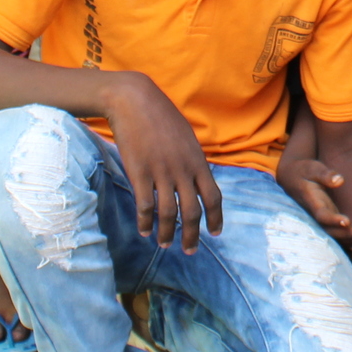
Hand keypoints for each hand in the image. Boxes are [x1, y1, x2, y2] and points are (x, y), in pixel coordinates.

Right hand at [101, 72, 225, 249]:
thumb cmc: (161, 116)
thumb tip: (197, 178)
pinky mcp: (139, 172)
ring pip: (169, 213)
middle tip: (190, 251)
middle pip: (193, 211)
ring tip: (165, 244)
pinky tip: (144, 231)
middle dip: (193, 235)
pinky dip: (146, 222)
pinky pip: (145, 206)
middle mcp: (183, 169)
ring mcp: (161, 172)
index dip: (216, 218)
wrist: (135, 100)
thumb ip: (192, 160)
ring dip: (168, 233)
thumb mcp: (186, 137)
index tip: (215, 233)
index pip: (214, 196)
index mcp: (197, 161)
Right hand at [274, 156, 351, 247]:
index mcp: (311, 202)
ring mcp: (320, 221)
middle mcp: (315, 215)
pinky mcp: (325, 222)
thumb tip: (340, 180)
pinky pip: (335, 236)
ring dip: (350, 241)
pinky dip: (347, 242)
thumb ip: (325, 174)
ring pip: (333, 236)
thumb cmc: (304, 171)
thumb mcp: (312, 168)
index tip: (347, 221)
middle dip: (347, 234)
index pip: (322, 215)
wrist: (291, 179)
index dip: (333, 220)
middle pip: (329, 231)